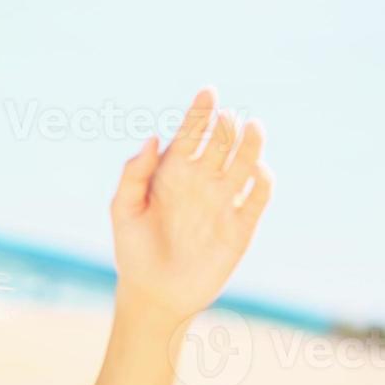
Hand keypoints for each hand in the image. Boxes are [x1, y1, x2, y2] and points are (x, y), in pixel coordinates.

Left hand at [109, 88, 273, 324]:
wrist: (153, 293)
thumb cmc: (133, 249)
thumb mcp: (123, 208)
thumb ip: (133, 173)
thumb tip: (152, 137)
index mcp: (172, 172)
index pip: (191, 133)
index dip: (201, 111)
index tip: (208, 92)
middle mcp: (201, 181)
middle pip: (221, 143)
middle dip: (227, 126)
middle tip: (228, 117)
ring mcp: (223, 201)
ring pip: (244, 163)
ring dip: (251, 145)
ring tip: (253, 126)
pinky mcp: (241, 226)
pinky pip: (258, 197)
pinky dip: (262, 181)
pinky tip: (257, 170)